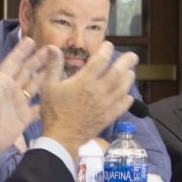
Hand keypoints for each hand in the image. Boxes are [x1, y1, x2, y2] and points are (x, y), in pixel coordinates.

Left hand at [0, 37, 57, 166]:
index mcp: (1, 84)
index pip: (12, 63)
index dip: (21, 52)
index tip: (31, 40)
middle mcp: (11, 91)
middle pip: (27, 71)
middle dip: (38, 60)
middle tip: (53, 49)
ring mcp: (19, 103)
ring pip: (35, 86)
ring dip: (46, 75)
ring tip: (60, 66)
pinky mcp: (25, 117)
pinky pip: (39, 106)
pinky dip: (49, 100)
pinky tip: (60, 93)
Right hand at [40, 41, 136, 157]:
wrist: (62, 136)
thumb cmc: (53, 110)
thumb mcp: (48, 86)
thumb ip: (53, 66)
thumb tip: (52, 47)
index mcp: (84, 81)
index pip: (100, 61)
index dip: (106, 51)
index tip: (108, 45)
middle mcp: (99, 90)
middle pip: (118, 72)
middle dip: (127, 62)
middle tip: (133, 56)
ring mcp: (106, 104)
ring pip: (123, 87)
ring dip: (129, 78)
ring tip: (130, 72)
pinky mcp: (109, 116)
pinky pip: (123, 105)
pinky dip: (128, 98)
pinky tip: (127, 95)